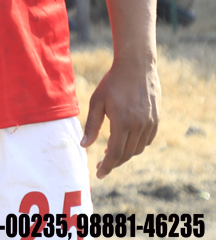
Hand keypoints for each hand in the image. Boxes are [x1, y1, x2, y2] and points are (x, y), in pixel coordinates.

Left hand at [81, 56, 159, 178]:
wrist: (136, 66)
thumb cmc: (112, 82)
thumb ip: (92, 125)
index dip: (107, 166)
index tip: (99, 174)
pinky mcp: (156, 119)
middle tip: (101, 165)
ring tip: (110, 153)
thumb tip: (84, 146)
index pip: (115, 153)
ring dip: (125, 154)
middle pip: (127, 154)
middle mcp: (139, 126)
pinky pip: (147, 140)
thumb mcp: (97, 101)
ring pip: (138, 149)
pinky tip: (125, 142)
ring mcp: (150, 123)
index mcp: (122, 122)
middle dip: (114, 163)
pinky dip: (136, 146)